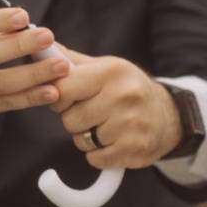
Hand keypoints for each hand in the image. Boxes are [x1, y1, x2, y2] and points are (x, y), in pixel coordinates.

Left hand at [50, 47, 182, 169]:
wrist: (169, 116)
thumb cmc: (128, 89)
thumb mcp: (106, 68)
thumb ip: (71, 61)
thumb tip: (37, 47)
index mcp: (111, 72)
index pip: (62, 89)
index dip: (58, 98)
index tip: (68, 99)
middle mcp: (123, 96)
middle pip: (70, 119)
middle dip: (74, 120)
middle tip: (92, 115)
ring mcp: (131, 124)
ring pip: (82, 141)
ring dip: (87, 139)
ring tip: (106, 128)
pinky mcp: (135, 149)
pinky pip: (96, 159)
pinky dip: (99, 155)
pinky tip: (113, 144)